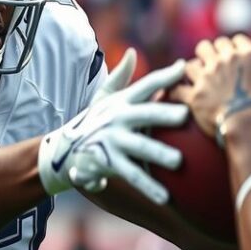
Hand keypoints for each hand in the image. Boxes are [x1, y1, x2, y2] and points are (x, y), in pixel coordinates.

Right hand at [38, 48, 187, 203]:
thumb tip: (132, 52)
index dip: (164, 76)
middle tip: (185, 115)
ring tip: (178, 162)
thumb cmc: (93, 120)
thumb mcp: (103, 97)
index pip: (145, 84)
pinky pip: (132, 175)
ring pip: (139, 147)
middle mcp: (117, 118)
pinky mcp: (109, 162)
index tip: (183, 68)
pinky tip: (166, 197)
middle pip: (144, 114)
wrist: (65, 149)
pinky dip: (149, 187)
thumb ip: (120, 75)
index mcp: (121, 101)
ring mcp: (113, 141)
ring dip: (158, 154)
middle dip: (164, 113)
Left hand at [176, 35, 250, 137]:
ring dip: (192, 68)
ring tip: (194, 75)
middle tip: (210, 62)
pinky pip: (177, 88)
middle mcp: (222, 61)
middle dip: (209, 52)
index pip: (235, 40)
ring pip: (190, 63)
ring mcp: (205, 77)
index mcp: (245, 56)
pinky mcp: (193, 95)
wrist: (248, 125)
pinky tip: (174, 91)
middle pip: (209, 46)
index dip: (233, 46)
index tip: (233, 53)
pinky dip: (174, 90)